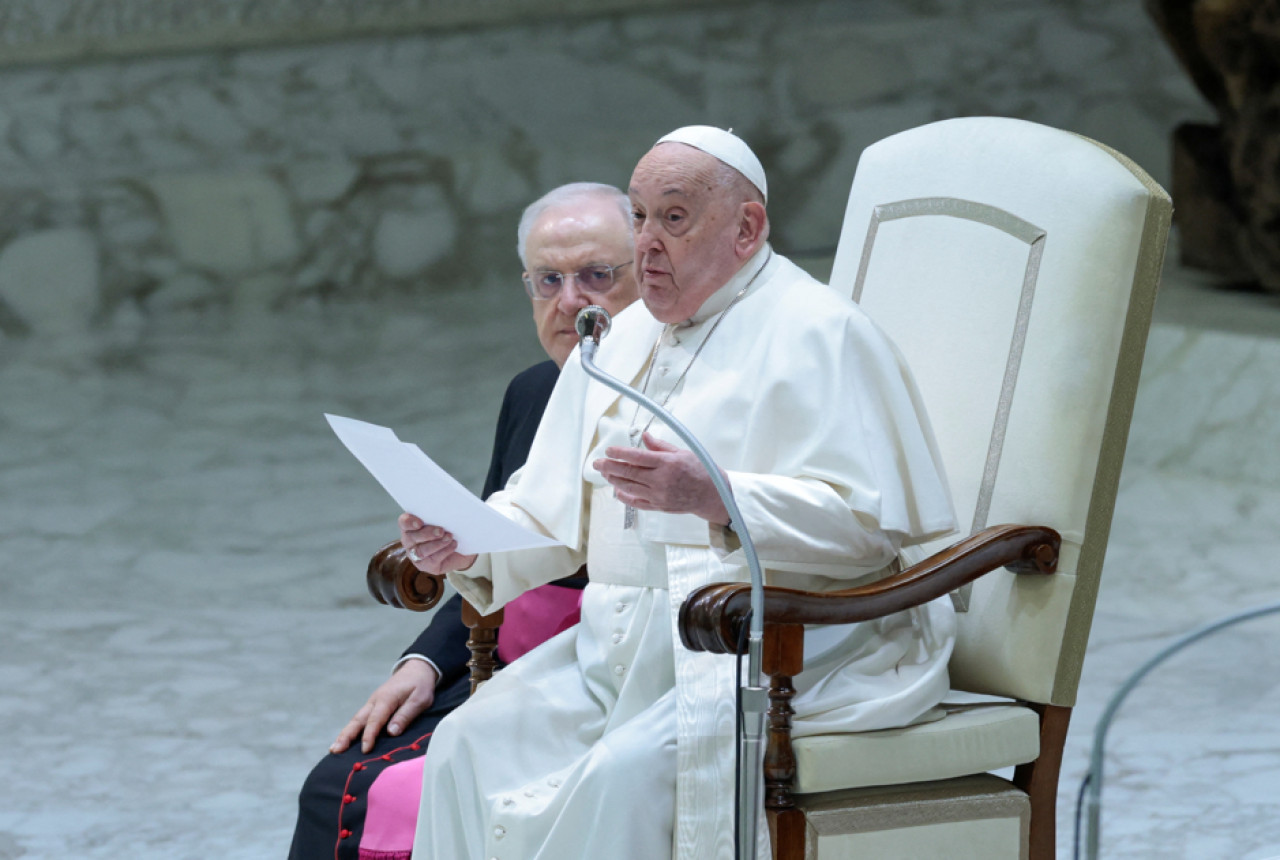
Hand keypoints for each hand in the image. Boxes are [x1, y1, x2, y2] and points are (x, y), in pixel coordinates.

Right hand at [330, 659, 439, 754]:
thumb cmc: (420, 685)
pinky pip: (360, 719)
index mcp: (386, 699)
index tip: (365, 750)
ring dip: (345, 734)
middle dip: (346, 735)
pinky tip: (346, 740)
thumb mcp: (420, 699)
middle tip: (335, 750)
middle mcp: (375, 701)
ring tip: (334, 749)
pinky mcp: (373, 706)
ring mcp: (372, 703)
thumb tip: (392, 732)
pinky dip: (352, 729)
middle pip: (358, 719)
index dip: (369, 735)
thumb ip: (406, 715)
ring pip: (356, 719)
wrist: (416, 669)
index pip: (375, 720)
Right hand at [399, 514, 476, 575]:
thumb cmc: (448, 530)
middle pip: (411, 538)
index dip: (409, 522)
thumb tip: (447, 510)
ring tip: (449, 537)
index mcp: (410, 526)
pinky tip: (453, 544)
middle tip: (441, 531)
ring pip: (421, 551)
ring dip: (437, 544)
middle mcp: (410, 541)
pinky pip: (432, 560)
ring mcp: (415, 555)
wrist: (459, 550)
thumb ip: (440, 515)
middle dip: (427, 534)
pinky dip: (444, 551)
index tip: (420, 523)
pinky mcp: (425, 566)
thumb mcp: (444, 520)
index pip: (404, 522)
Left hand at [594, 432, 730, 525]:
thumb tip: (645, 436)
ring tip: (604, 473)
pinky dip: (625, 496)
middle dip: (610, 467)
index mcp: (667, 463)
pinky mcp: (659, 506)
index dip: (620, 454)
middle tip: (597, 463)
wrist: (711, 494)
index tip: (609, 450)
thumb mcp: (682, 452)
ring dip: (614, 479)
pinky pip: (637, 502)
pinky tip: (617, 490)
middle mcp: (661, 480)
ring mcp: (659, 495)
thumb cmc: (700, 471)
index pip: (637, 457)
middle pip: (629, 472)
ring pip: (629, 487)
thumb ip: (661, 446)